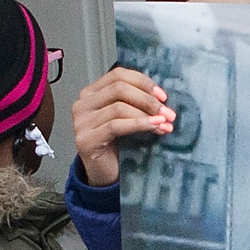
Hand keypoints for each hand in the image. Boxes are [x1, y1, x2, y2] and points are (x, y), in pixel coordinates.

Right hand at [71, 67, 172, 186]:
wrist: (106, 174)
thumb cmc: (118, 145)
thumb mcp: (128, 118)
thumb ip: (137, 103)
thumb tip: (162, 98)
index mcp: (92, 93)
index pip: (118, 75)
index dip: (143, 82)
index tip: (162, 96)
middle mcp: (82, 104)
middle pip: (119, 88)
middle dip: (148, 99)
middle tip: (167, 112)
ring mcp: (81, 122)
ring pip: (119, 107)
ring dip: (147, 114)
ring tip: (164, 123)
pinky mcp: (85, 139)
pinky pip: (116, 125)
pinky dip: (139, 124)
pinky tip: (154, 127)